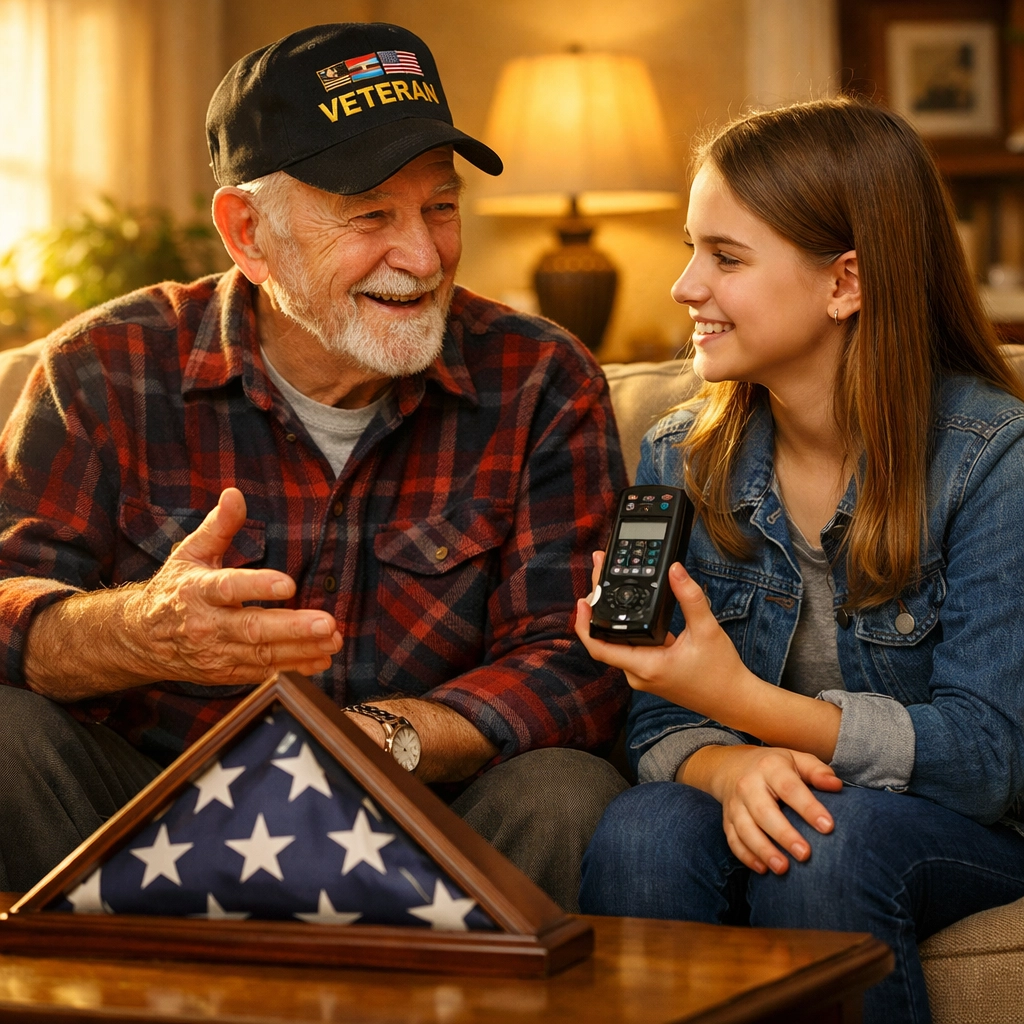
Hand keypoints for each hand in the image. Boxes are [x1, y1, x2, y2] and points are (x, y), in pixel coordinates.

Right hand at [123, 487, 341, 684]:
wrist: (142, 639)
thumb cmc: (175, 590)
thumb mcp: (190, 553)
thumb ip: (218, 527)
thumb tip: (235, 494)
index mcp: (198, 591)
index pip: (228, 587)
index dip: (258, 587)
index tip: (288, 584)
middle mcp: (207, 625)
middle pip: (253, 628)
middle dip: (293, 627)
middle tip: (327, 623)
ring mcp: (217, 653)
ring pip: (263, 654)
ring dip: (301, 649)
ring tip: (333, 639)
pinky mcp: (225, 673)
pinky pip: (263, 672)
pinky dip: (293, 668)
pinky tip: (320, 660)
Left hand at [575, 552, 749, 717]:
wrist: (734, 700)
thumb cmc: (721, 672)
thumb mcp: (707, 630)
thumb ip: (689, 598)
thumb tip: (675, 570)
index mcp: (646, 666)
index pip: (600, 647)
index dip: (584, 624)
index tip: (582, 601)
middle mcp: (638, 674)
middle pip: (606, 640)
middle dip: (598, 609)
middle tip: (597, 576)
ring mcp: (642, 675)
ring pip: (617, 644)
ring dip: (611, 618)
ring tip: (607, 587)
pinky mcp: (650, 672)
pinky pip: (630, 649)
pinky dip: (626, 629)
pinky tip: (628, 608)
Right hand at [685, 744, 841, 874]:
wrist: (730, 766)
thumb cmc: (774, 766)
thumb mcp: (795, 760)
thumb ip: (817, 771)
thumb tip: (836, 786)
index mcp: (770, 768)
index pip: (790, 788)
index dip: (808, 807)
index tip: (827, 827)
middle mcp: (748, 785)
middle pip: (764, 812)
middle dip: (784, 835)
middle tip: (805, 854)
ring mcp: (735, 804)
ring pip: (745, 829)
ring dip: (763, 850)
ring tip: (783, 869)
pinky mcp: (727, 820)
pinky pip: (733, 840)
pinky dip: (746, 856)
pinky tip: (763, 869)